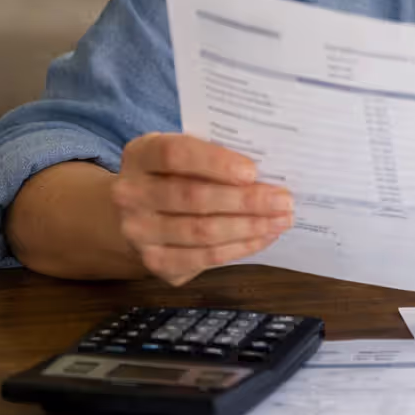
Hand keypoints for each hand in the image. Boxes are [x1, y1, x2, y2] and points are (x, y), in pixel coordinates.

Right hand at [110, 133, 293, 285]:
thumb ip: (216, 153)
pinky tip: (264, 237)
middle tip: (284, 200)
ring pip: (201, 232)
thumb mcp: (185, 152)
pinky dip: (239, 247)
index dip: (215, 162)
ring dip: (249, 227)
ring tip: (281, 219)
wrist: (138, 211)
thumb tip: (270, 166)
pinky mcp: (154, 262)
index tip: (252, 171)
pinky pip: (203, 257)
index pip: (175, 154)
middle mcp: (130, 194)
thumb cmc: (175, 174)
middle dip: (245, 200)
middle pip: (193, 197)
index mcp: (141, 154)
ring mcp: (138, 232)